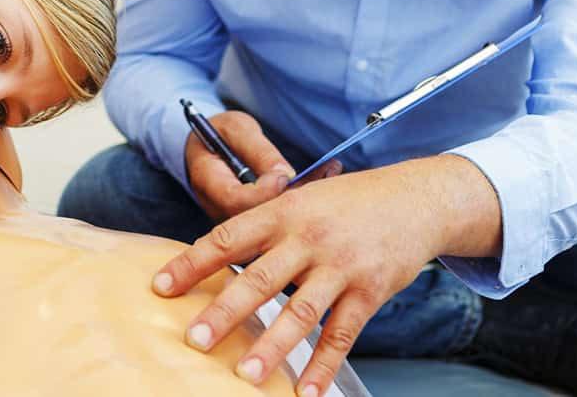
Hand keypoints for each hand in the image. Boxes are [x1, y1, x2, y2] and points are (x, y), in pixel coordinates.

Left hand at [153, 158, 488, 396]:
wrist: (416, 198)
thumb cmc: (347, 203)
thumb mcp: (302, 200)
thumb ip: (265, 226)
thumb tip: (215, 258)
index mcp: (283, 212)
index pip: (228, 238)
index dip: (192, 263)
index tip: (160, 287)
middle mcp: (308, 238)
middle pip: (259, 278)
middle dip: (225, 312)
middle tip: (195, 340)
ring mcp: (341, 265)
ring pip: (300, 311)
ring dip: (271, 346)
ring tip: (244, 376)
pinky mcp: (370, 290)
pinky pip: (343, 333)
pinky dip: (324, 365)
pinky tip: (307, 392)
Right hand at [186, 110, 340, 222]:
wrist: (210, 147)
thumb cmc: (222, 133)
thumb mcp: (237, 129)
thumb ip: (257, 151)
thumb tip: (284, 175)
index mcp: (207, 181)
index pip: (234, 200)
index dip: (263, 191)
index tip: (284, 175)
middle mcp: (219, 207)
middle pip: (258, 217)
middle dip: (294, 198)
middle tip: (324, 173)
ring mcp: (236, 220)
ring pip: (273, 220)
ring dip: (304, 197)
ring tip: (331, 171)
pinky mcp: (254, 222)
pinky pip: (278, 217)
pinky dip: (303, 198)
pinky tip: (326, 176)